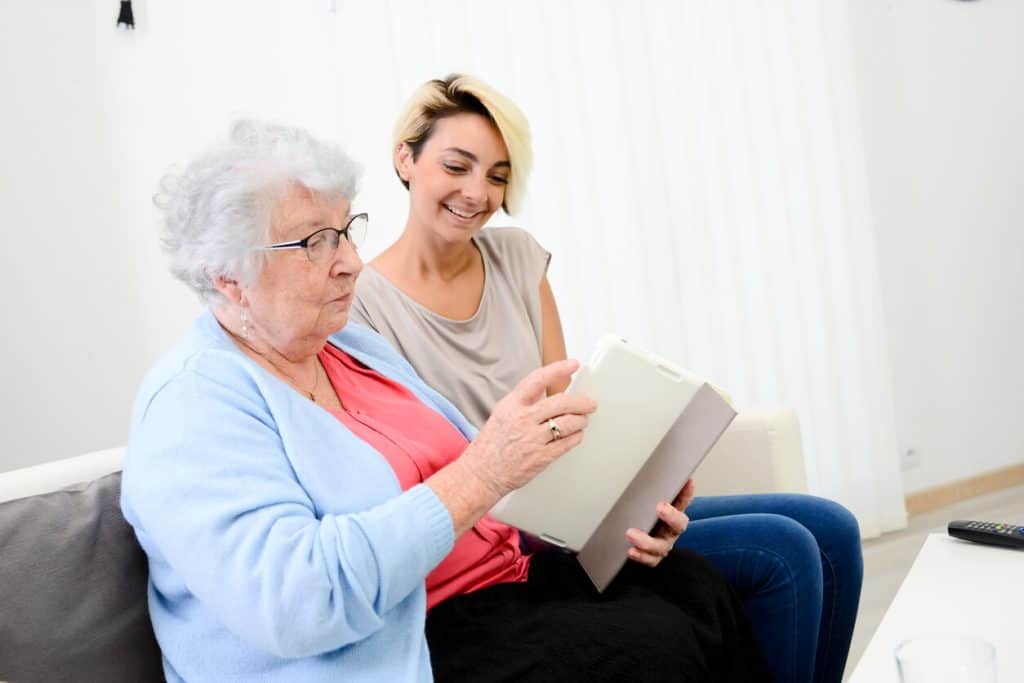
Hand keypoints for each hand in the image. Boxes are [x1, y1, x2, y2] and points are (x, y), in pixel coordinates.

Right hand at [459, 359, 597, 497]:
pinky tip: (575, 435)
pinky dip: (576, 436)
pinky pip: (568, 443)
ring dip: (581, 420)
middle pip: (561, 402)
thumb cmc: (490, 445)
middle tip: (590, 403)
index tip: (573, 365)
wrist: (481, 474)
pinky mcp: (542, 457)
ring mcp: (533, 439)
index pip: (538, 379)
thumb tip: (552, 395)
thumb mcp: (502, 414)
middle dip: (582, 402)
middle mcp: (523, 419)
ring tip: (582, 420)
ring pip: (569, 423)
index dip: (558, 369)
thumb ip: (525, 403)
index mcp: (512, 405)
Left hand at [625, 479, 695, 567]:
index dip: (687, 491)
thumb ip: (651, 484)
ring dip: (647, 541)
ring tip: (631, 534)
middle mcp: (672, 529)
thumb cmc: (647, 514)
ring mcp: (664, 543)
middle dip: (671, 516)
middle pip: (679, 524)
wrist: (644, 537)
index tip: (687, 480)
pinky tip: (631, 551)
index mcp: (675, 511)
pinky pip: (650, 560)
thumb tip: (648, 458)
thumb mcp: (650, 498)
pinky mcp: (654, 556)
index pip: (684, 499)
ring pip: (661, 546)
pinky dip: (641, 556)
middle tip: (660, 507)